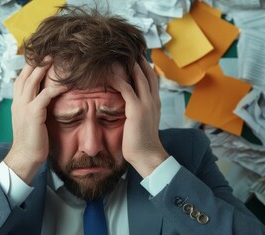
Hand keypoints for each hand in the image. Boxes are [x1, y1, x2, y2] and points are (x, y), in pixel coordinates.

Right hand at [4, 60, 66, 183]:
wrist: (24, 158)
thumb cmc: (31, 140)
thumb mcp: (31, 119)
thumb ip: (36, 106)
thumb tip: (48, 97)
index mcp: (17, 102)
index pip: (22, 77)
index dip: (31, 65)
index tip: (43, 55)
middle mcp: (18, 101)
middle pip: (26, 73)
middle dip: (37, 60)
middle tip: (51, 49)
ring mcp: (24, 106)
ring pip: (33, 80)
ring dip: (45, 67)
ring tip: (57, 57)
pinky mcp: (33, 114)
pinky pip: (45, 96)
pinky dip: (55, 87)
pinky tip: (66, 83)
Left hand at [110, 57, 168, 177]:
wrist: (147, 156)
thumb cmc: (141, 142)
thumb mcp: (141, 122)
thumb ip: (137, 110)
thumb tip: (128, 105)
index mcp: (154, 102)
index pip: (151, 78)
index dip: (143, 66)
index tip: (134, 56)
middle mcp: (153, 99)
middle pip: (147, 72)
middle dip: (138, 59)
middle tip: (126, 48)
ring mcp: (146, 103)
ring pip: (138, 76)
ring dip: (128, 64)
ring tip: (118, 54)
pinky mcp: (136, 109)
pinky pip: (126, 88)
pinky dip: (118, 79)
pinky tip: (109, 73)